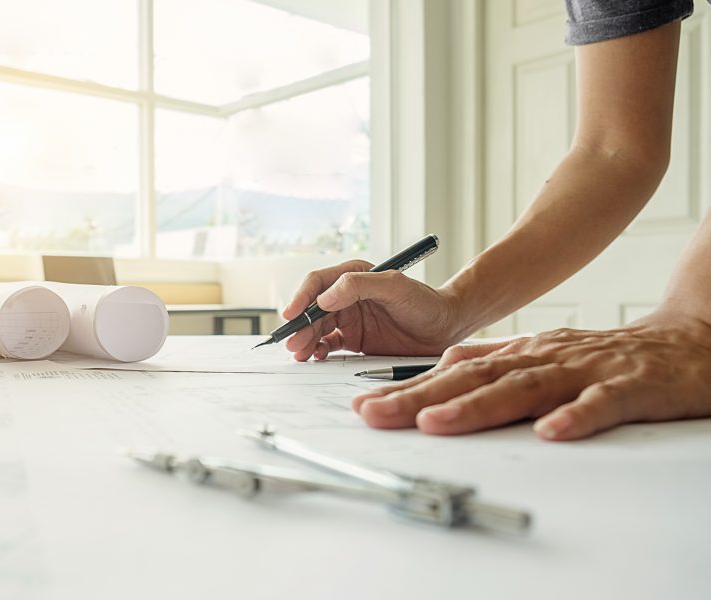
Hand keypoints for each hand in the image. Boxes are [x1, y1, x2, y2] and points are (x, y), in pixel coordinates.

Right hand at [282, 260, 462, 360]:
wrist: (446, 328)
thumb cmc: (426, 303)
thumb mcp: (395, 287)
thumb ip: (359, 285)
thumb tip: (326, 296)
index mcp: (354, 276)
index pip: (318, 283)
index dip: (301, 298)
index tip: (291, 314)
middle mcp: (347, 296)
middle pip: (313, 309)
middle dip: (300, 326)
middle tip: (293, 343)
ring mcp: (349, 318)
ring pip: (317, 328)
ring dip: (305, 340)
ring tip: (300, 354)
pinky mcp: (354, 339)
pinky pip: (328, 344)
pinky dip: (318, 351)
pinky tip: (316, 357)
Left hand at [352, 311, 710, 440]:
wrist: (686, 343)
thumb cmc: (608, 354)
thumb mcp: (543, 352)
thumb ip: (496, 357)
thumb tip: (445, 362)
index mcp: (522, 353)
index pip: (454, 372)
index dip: (408, 389)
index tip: (364, 406)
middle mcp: (543, 358)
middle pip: (474, 378)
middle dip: (419, 398)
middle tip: (374, 414)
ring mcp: (584, 371)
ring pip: (524, 388)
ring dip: (476, 405)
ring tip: (433, 423)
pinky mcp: (628, 388)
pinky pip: (600, 405)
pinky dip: (573, 417)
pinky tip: (547, 432)